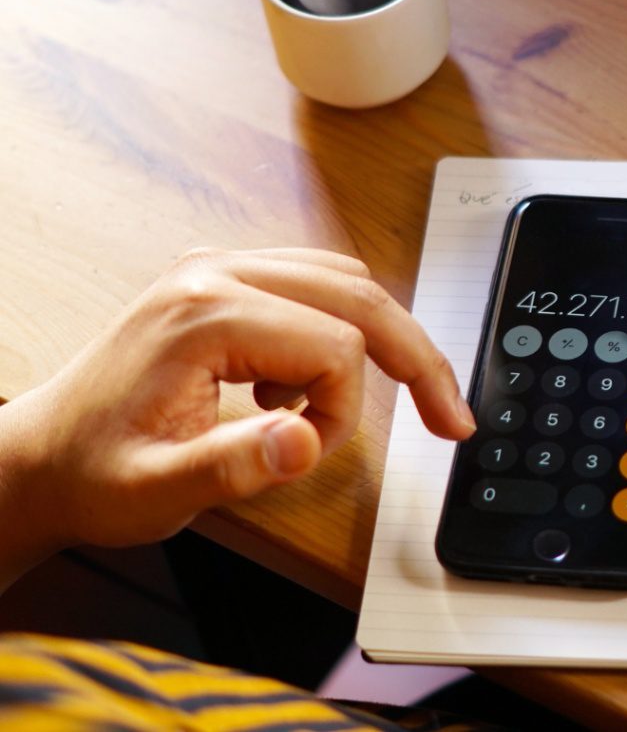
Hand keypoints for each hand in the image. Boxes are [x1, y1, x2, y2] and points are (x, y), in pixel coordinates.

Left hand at [0, 248, 473, 564]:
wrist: (42, 457)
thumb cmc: (95, 474)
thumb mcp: (157, 489)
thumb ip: (235, 464)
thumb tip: (308, 440)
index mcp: (203, 316)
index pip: (335, 344)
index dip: (348, 409)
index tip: (316, 452)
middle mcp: (215, 273)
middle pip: (358, 295)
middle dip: (415, 358)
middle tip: (453, 418)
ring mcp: (220, 268)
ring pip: (347, 281)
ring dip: (379, 341)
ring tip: (367, 405)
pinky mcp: (224, 278)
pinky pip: (317, 283)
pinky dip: (341, 330)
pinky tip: (307, 382)